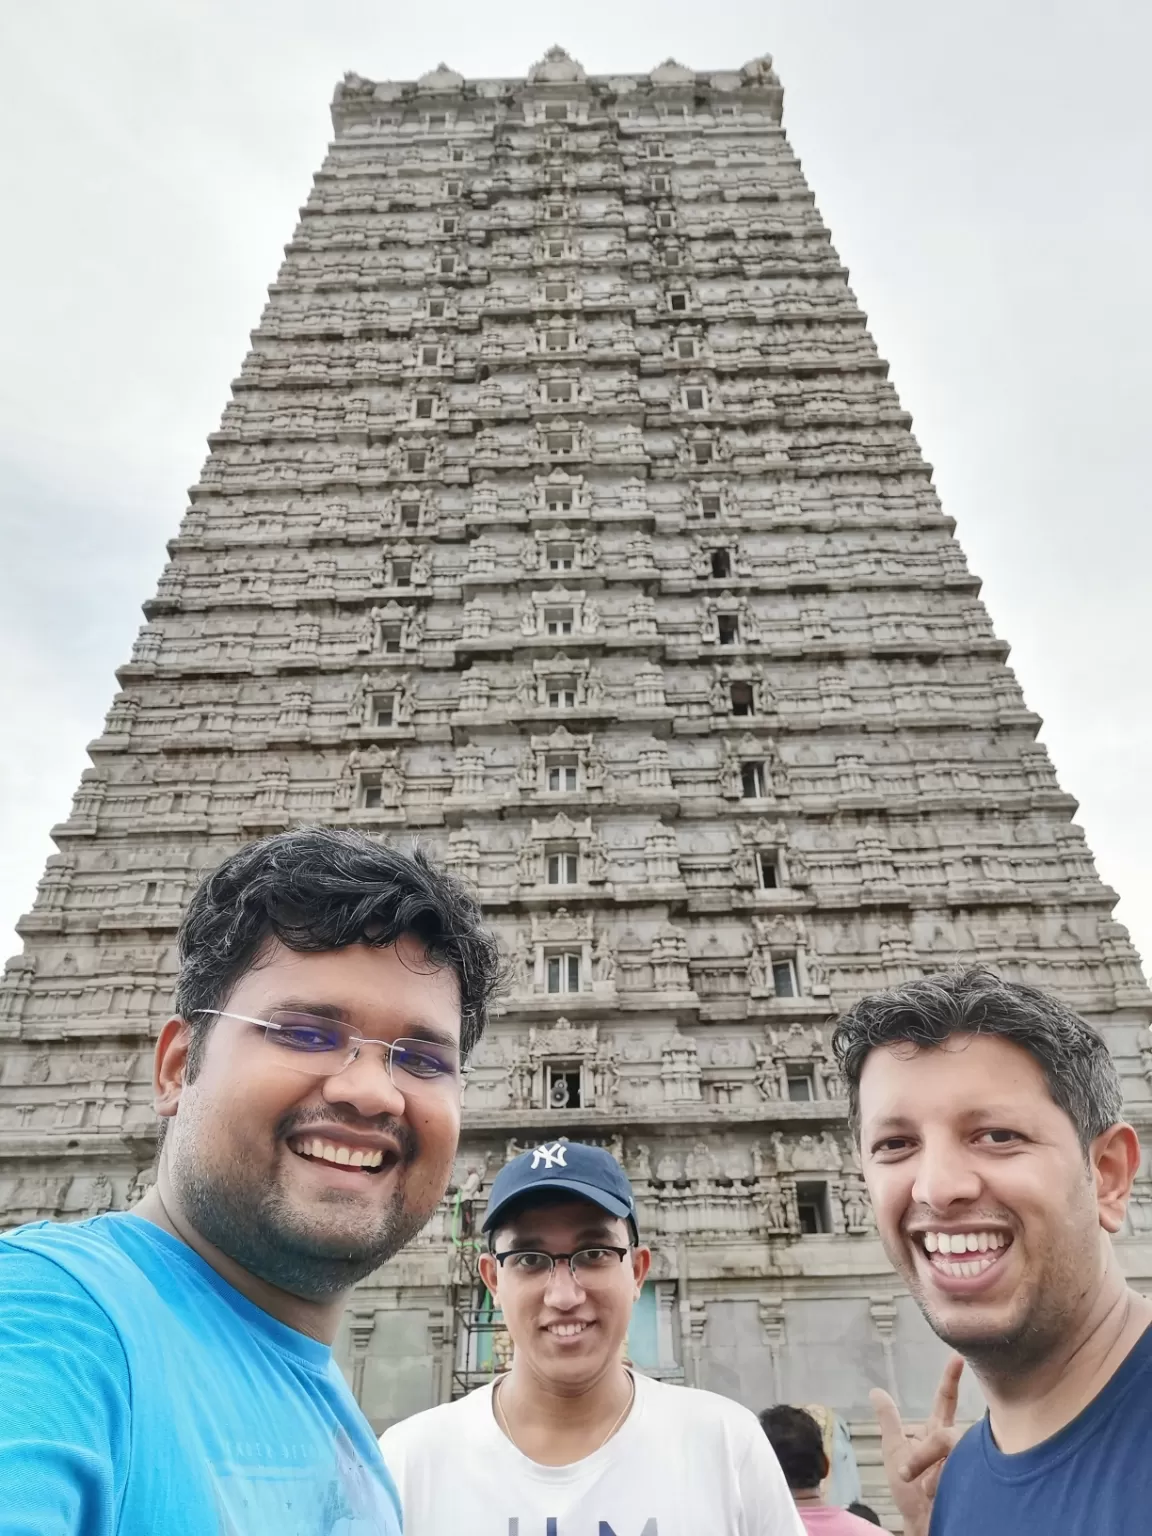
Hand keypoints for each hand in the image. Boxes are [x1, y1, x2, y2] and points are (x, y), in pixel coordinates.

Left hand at [870, 1354, 963, 1535]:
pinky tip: (933, 1494)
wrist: (921, 1524)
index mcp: (936, 1433)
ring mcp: (963, 1461)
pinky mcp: (971, 1479)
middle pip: (948, 1432)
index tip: (958, 1356)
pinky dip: (936, 1484)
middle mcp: (953, 1444)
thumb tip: (876, 1390)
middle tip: (911, 1470)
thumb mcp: (894, 1450)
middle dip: (928, 1451)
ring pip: (950, 1451)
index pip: (945, 1401)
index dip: (950, 1379)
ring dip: (928, 1471)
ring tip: (922, 1489)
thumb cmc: (908, 1490)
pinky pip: (957, 1471)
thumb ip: (889, 1420)